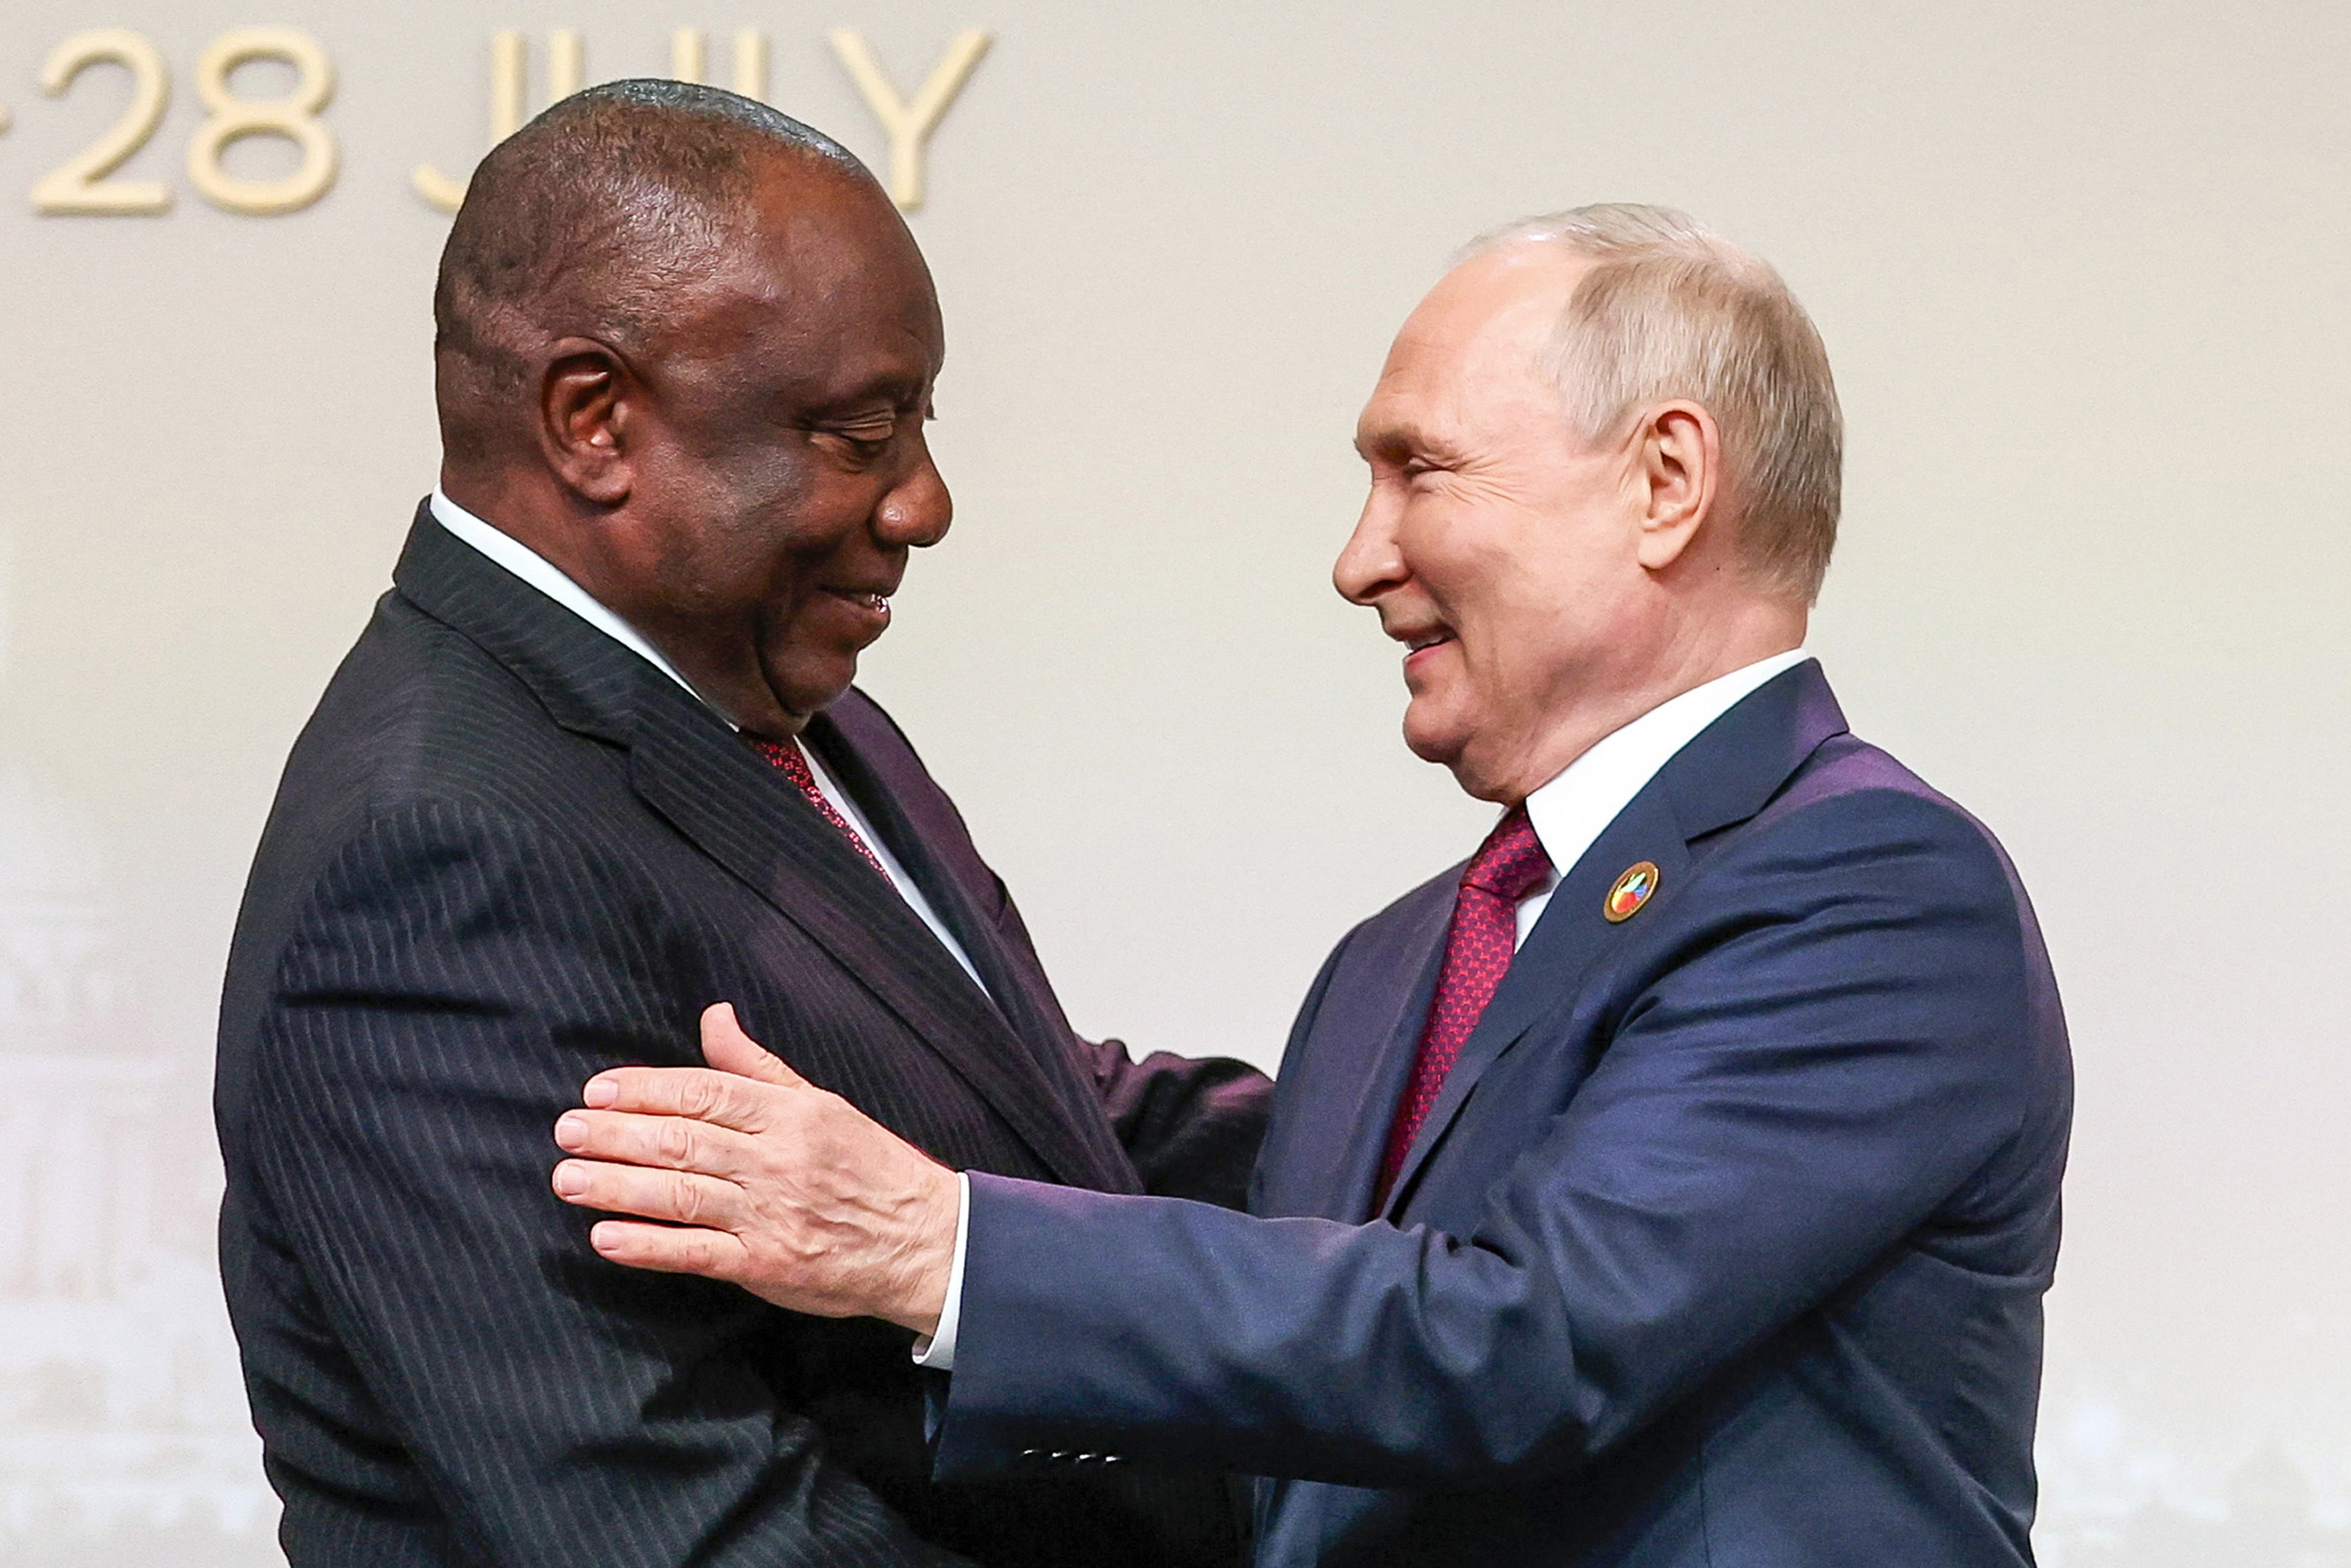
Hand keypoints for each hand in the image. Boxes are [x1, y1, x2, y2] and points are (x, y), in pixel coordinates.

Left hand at [551, 1002, 959, 1335]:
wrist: (924, 1241)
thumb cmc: (870, 1167)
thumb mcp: (821, 1102)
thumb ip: (757, 1066)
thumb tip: (713, 1016)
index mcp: (791, 1113)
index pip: (705, 1092)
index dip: (645, 1089)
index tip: (597, 1090)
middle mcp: (778, 1160)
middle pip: (683, 1141)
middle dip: (617, 1135)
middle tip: (566, 1131)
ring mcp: (771, 1214)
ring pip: (681, 1195)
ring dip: (617, 1186)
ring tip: (567, 1179)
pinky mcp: (766, 1265)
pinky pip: (697, 1253)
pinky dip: (649, 1246)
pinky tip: (607, 1238)